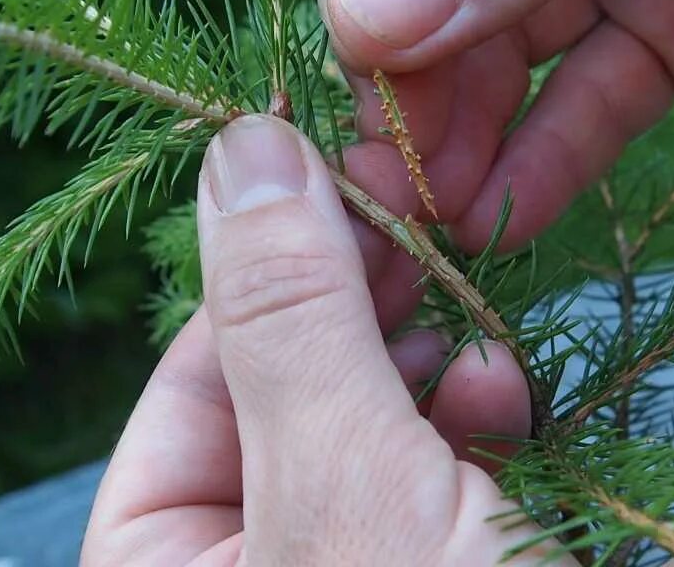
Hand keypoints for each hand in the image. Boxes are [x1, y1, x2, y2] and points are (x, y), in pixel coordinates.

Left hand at [81, 116, 577, 565]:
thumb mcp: (349, 480)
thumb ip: (290, 317)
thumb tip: (242, 148)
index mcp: (167, 562)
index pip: (195, 371)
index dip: (270, 267)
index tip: (338, 170)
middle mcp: (250, 553)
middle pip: (291, 380)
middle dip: (363, 301)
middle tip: (416, 212)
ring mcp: (348, 550)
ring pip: (374, 409)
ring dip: (433, 353)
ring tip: (475, 315)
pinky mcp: (433, 552)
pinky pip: (437, 459)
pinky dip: (475, 416)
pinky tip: (505, 392)